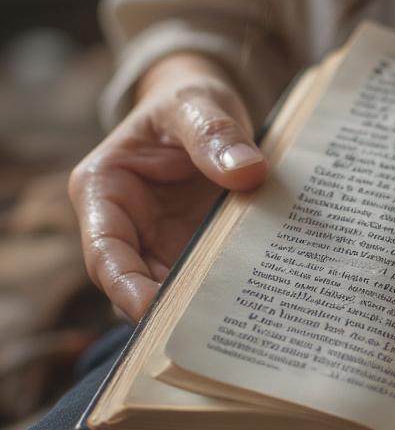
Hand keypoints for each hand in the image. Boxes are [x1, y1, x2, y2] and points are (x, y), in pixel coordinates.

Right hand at [69, 53, 267, 321]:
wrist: (208, 110)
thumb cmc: (189, 102)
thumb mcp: (198, 104)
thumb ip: (215, 133)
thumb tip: (246, 171)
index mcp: (104, 190)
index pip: (104, 252)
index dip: (125, 286)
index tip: (155, 310)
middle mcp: (125, 225)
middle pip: (137, 283)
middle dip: (169, 308)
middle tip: (209, 327)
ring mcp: (159, 242)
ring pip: (172, 289)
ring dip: (200, 306)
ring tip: (237, 321)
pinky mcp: (193, 248)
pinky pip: (204, 279)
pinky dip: (223, 291)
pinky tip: (255, 301)